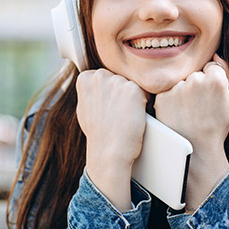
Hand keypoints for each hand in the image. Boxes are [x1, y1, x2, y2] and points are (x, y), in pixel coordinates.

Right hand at [76, 68, 147, 209]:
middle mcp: (100, 76)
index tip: (108, 107)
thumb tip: (95, 81)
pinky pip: (144, 92)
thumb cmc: (98, 134)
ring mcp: (117, 82)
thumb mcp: (84, 108)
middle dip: (122, 92)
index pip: (105, 77)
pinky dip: (143, 104)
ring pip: (132, 84)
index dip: (110, 92)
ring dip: (133, 97)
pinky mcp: (133, 90)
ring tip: (126, 116)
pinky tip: (136, 116)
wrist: (109, 152)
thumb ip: (90, 92)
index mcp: (86, 79)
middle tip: (119, 113)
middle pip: (119, 78)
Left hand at [154, 54, 228, 208]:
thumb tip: (216, 54)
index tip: (210, 97)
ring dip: (181, 91)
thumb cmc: (216, 125)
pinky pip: (166, 91)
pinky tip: (178, 114)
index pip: (210, 66)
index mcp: (216, 79)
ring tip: (188, 112)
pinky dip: (170, 100)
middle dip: (195, 85)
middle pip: (193, 73)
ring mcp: (177, 88)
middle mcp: (196, 80)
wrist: (198, 149)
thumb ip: (227, 73)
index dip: (210, 81)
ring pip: (179, 81)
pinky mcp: (162, 97)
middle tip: (198, 106)